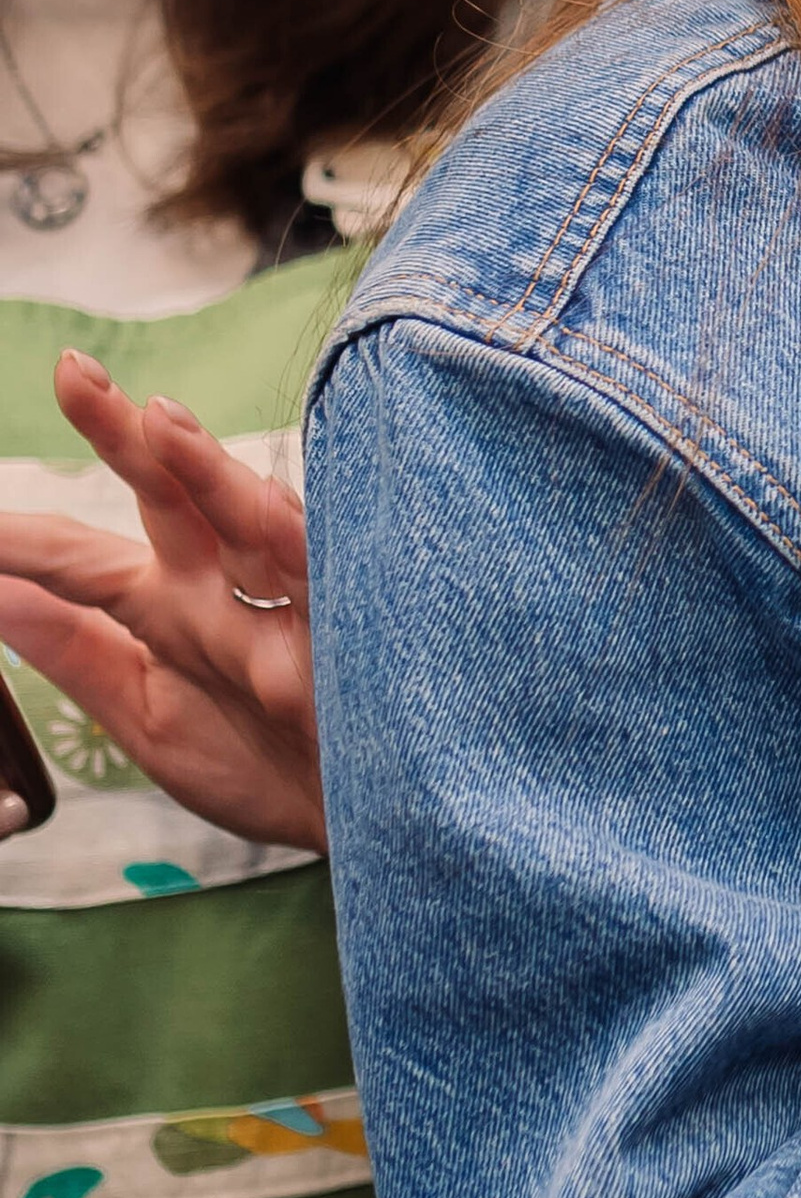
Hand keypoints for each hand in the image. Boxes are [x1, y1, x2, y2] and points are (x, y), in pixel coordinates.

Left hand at [0, 351, 323, 852]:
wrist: (369, 823)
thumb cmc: (272, 767)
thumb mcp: (150, 719)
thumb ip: (76, 656)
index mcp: (170, 609)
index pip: (83, 557)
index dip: (22, 538)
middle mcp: (225, 590)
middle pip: (169, 497)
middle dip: (123, 435)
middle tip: (74, 374)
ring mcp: (287, 603)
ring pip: (245, 517)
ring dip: (204, 469)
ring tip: (158, 421)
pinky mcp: (346, 627)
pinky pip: (320, 568)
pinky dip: (289, 529)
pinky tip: (262, 496)